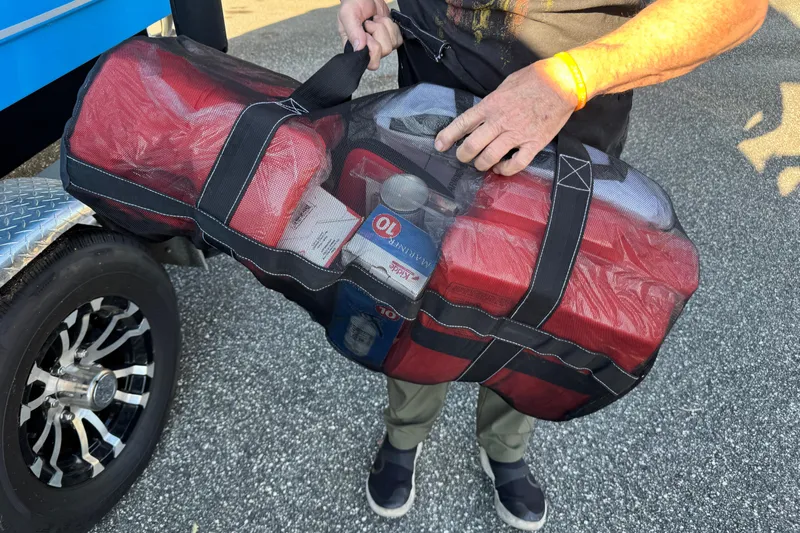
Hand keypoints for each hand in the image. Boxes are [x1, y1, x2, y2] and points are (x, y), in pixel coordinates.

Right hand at [338, 0, 400, 70]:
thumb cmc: (354, 4)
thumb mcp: (348, 14)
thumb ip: (352, 31)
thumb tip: (359, 49)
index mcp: (355, 48)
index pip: (370, 62)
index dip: (372, 47)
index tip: (366, 32)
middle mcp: (369, 50)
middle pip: (384, 52)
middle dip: (379, 32)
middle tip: (370, 23)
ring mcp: (381, 45)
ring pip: (392, 44)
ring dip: (385, 27)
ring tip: (375, 20)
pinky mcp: (391, 39)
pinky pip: (398, 39)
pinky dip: (392, 27)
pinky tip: (382, 21)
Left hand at [434, 59, 579, 175]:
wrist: (563, 82)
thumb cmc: (534, 78)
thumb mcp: (506, 84)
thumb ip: (491, 101)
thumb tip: (482, 113)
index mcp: (491, 105)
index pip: (463, 123)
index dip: (448, 136)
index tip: (439, 145)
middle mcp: (500, 121)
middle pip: (472, 146)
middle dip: (463, 155)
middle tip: (463, 157)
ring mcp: (517, 134)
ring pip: (490, 158)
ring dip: (481, 164)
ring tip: (481, 164)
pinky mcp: (533, 144)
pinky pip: (515, 164)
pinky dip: (505, 170)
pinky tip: (501, 168)